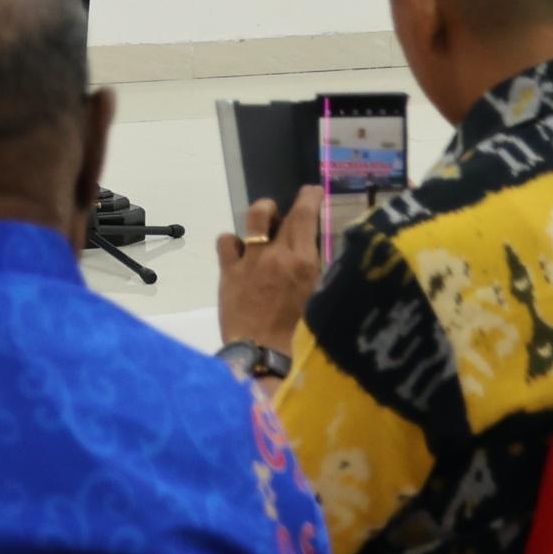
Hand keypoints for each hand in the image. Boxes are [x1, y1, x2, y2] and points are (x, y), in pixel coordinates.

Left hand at [217, 192, 322, 351]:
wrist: (262, 361)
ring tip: (266, 224)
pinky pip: (226, 241)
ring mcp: (249, 262)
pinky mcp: (228, 274)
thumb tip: (326, 262)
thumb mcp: (323, 304)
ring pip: (254, 217)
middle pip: (284, 215)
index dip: (310, 198)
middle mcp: (276, 255)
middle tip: (297, 209)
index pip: (306, 216)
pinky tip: (241, 253)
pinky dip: (235, 242)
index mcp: (304, 262)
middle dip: (292, 206)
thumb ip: (324, 278)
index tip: (313, 192)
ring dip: (263, 215)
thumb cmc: (301, 340)